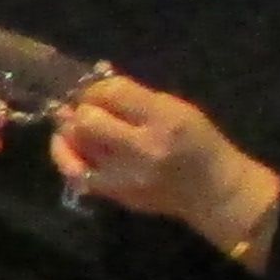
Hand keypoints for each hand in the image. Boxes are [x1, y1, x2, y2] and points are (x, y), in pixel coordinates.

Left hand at [54, 72, 279, 248]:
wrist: (213, 191)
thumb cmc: (198, 143)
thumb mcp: (177, 109)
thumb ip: (135, 97)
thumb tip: (94, 84)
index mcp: (164, 121)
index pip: (114, 93)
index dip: (97, 88)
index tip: (97, 91)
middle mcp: (143, 150)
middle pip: (87, 120)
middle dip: (82, 109)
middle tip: (87, 109)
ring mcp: (126, 177)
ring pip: (76, 146)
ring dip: (70, 130)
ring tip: (74, 124)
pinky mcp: (116, 195)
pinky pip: (76, 172)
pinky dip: (66, 155)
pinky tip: (69, 145)